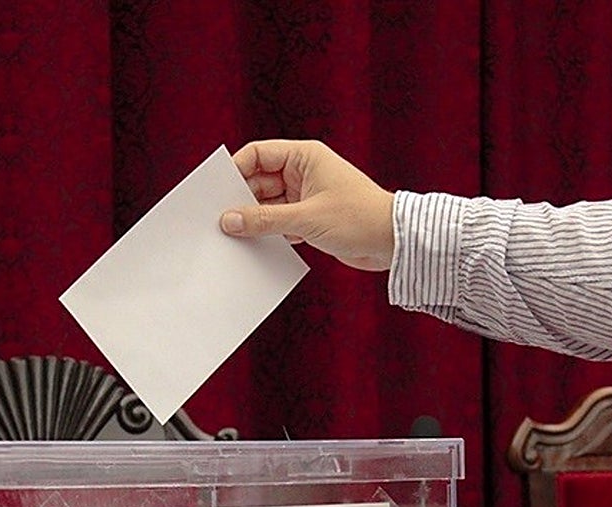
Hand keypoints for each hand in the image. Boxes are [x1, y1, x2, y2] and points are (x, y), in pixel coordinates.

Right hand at [220, 139, 393, 271]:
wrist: (394, 243)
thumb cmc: (358, 218)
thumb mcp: (305, 219)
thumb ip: (264, 219)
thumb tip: (229, 220)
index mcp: (304, 156)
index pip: (258, 155)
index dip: (236, 172)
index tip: (218, 193)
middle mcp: (304, 172)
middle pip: (259, 181)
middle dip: (243, 201)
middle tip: (222, 222)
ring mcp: (307, 195)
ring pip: (269, 204)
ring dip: (257, 220)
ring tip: (238, 238)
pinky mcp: (311, 218)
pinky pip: (281, 222)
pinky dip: (271, 233)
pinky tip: (260, 246)